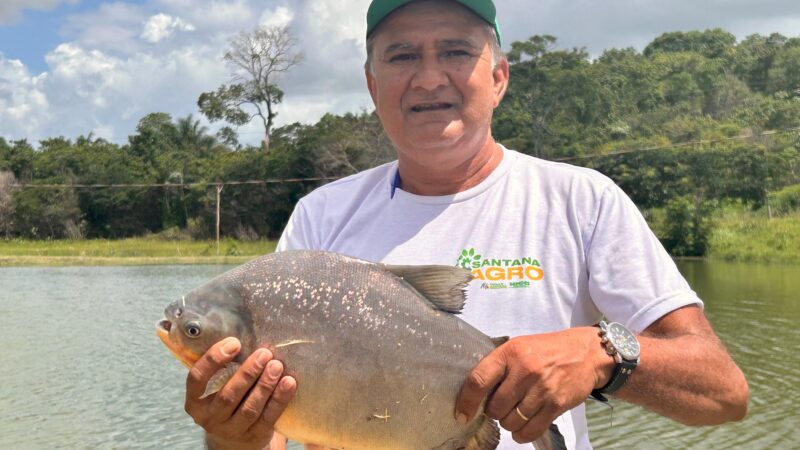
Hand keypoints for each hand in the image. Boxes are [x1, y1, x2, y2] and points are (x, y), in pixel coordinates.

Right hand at [185, 337, 297, 449]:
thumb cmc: (226, 399)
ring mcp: (231, 430)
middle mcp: (209, 418)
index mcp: (195, 401)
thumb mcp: (216, 386)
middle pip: (228, 395)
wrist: (234, 439)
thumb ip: (223, 366)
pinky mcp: (254, 437)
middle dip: (248, 373)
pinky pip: (268, 418)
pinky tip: (289, 383)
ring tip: (277, 366)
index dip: (213, 360)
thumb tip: (244, 329)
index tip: (234, 342)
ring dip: (265, 386)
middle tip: (264, 353)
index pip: (197, 379)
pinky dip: (279, 400)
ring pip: (249, 408)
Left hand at [455, 328, 612, 443]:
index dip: (466, 401)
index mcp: (510, 353)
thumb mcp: (519, 347)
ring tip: (516, 412)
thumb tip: (474, 393)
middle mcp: (524, 370)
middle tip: (501, 406)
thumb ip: (498, 366)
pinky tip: (524, 426)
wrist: (586, 353)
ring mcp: (542, 389)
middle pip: (495, 407)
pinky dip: (522, 434)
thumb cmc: (547, 350)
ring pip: (511, 422)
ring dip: (509, 423)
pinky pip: (531, 430)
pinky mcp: (556, 404)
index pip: (479, 380)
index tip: (462, 413)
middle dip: (494, 412)